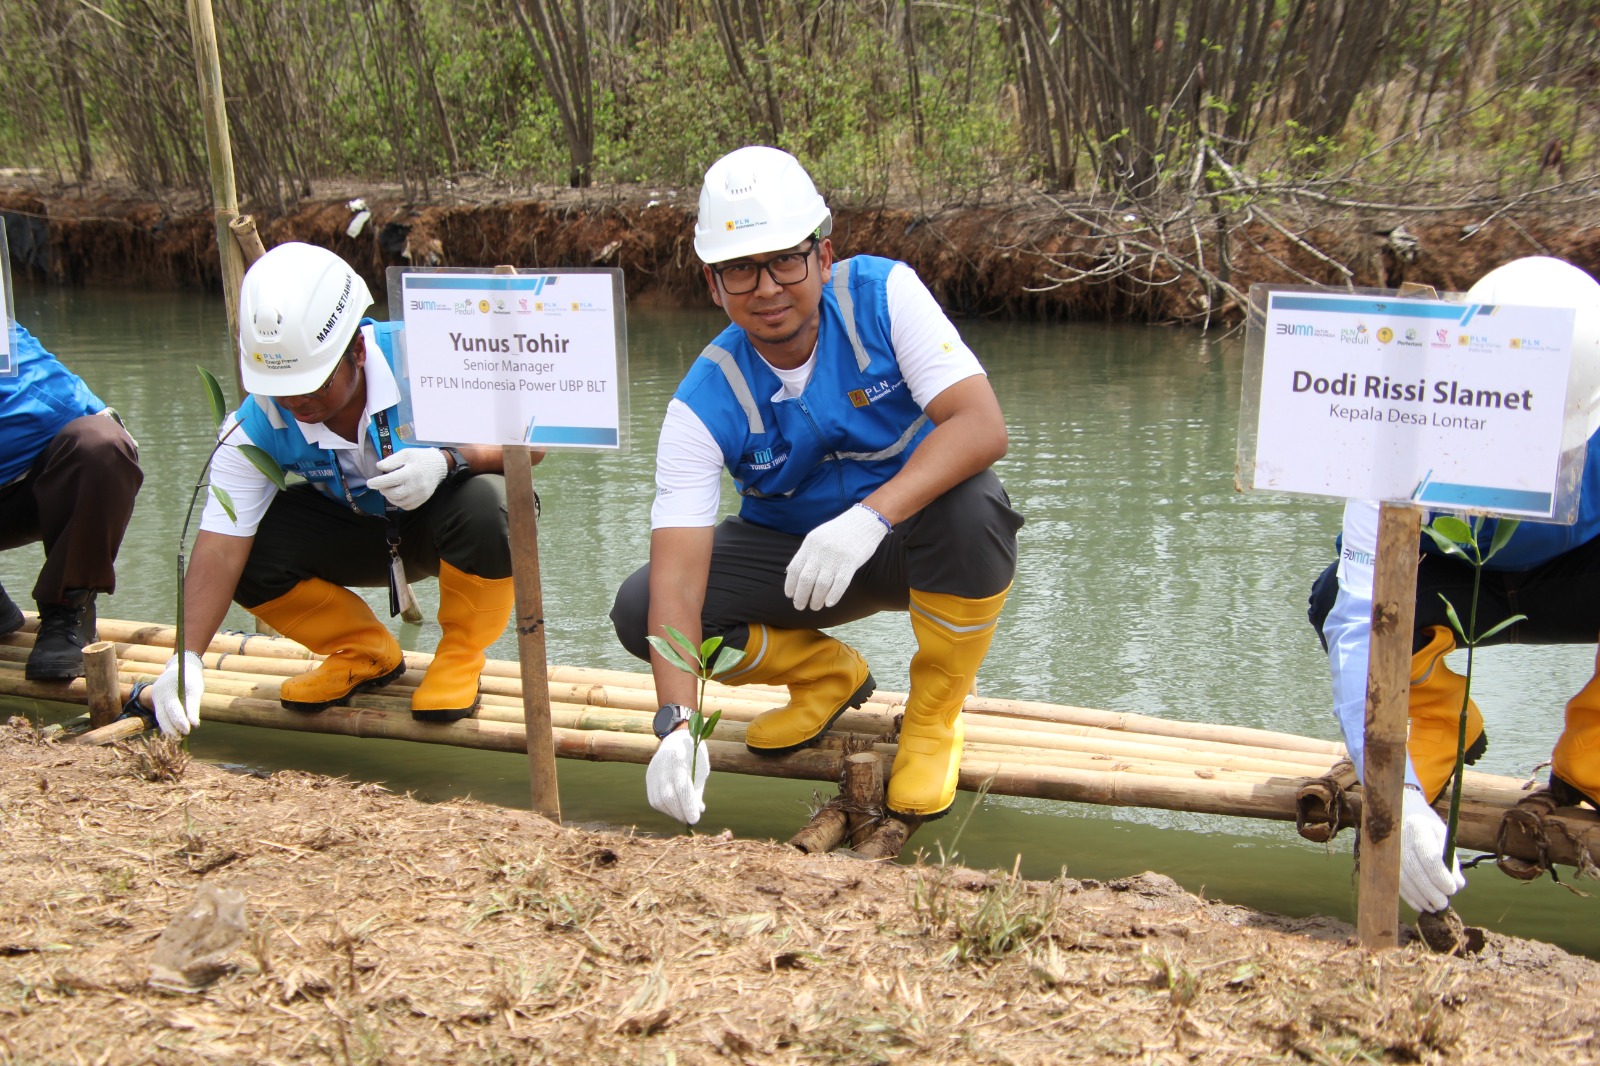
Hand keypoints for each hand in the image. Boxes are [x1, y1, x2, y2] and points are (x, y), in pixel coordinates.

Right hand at [150, 652, 203, 736]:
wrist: (182, 666)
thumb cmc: (191, 678)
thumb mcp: (195, 690)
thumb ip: (193, 706)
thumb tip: (195, 725)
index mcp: (167, 688)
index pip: (173, 708)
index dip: (180, 721)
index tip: (188, 731)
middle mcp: (157, 693)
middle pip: (162, 715)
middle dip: (171, 729)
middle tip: (180, 740)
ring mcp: (155, 696)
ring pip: (160, 717)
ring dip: (168, 729)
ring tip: (178, 739)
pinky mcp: (156, 700)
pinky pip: (161, 714)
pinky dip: (167, 723)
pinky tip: (174, 732)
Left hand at [368, 448, 448, 509]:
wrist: (439, 466)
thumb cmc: (420, 458)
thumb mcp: (406, 453)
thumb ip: (392, 460)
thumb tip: (379, 467)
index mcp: (411, 472)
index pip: (391, 480)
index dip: (378, 482)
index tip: (369, 483)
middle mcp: (416, 485)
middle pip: (394, 493)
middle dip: (383, 490)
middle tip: (380, 485)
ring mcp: (420, 494)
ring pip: (399, 502)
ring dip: (389, 497)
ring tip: (388, 489)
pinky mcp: (422, 500)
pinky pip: (406, 506)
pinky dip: (398, 502)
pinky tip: (397, 495)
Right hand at [646, 728, 708, 824]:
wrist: (676, 738)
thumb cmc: (693, 755)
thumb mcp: (700, 770)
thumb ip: (697, 791)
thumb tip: (697, 812)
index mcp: (679, 761)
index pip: (682, 789)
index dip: (688, 806)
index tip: (695, 819)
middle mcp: (663, 767)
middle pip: (668, 797)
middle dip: (680, 812)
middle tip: (690, 819)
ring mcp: (653, 772)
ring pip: (659, 801)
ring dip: (672, 812)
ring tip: (682, 813)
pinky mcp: (649, 777)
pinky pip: (654, 799)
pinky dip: (664, 807)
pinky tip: (673, 808)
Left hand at [784, 504, 889, 610]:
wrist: (864, 521)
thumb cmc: (839, 531)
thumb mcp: (818, 537)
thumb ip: (806, 553)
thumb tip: (791, 572)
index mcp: (810, 543)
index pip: (795, 568)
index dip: (791, 585)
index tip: (790, 595)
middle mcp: (821, 550)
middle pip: (806, 579)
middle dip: (801, 596)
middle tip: (800, 606)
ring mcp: (836, 556)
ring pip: (822, 585)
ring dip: (816, 599)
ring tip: (815, 606)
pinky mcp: (851, 562)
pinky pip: (840, 583)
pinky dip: (833, 596)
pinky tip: (829, 603)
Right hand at [1399, 787, 1465, 911]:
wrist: (1404, 817)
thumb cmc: (1430, 830)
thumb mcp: (1444, 838)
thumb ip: (1451, 860)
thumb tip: (1458, 884)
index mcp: (1418, 827)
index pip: (1428, 855)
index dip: (1440, 875)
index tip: (1452, 889)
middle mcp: (1400, 838)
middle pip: (1414, 869)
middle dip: (1430, 890)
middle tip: (1443, 904)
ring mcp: (1389, 851)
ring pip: (1403, 878)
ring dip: (1420, 896)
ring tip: (1434, 908)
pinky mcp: (1385, 862)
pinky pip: (1396, 882)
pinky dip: (1409, 897)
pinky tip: (1421, 906)